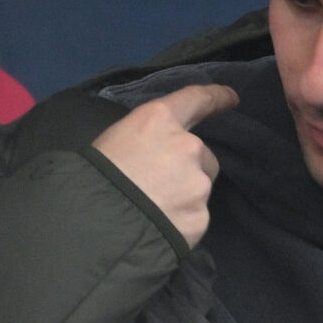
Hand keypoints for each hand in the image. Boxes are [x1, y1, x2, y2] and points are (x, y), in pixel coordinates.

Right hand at [90, 83, 236, 246]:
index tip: (231, 97)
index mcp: (158, 120)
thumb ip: (146, 141)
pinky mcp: (202, 216)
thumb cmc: (90, 177)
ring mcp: (198, 183)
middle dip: (187, 167)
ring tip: (153, 206)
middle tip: (156, 183)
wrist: (93, 225)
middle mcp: (187, 146)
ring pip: (200, 186)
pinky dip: (181, 219)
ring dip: (185, 193)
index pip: (196, 100)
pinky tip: (158, 225)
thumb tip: (154, 155)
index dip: (217, 97)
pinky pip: (196, 215)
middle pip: (202, 155)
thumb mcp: (112, 142)